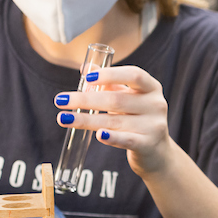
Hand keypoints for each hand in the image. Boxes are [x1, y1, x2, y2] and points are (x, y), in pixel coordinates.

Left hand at [55, 66, 174, 177]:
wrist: (156, 149)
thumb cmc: (137, 117)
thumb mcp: (127, 97)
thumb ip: (108, 82)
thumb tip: (86, 68)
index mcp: (151, 87)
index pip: (134, 75)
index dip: (110, 75)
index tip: (87, 78)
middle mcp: (155, 104)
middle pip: (117, 99)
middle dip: (85, 99)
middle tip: (60, 100)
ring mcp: (153, 125)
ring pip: (115, 120)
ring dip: (86, 120)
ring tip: (64, 118)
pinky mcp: (147, 144)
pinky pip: (126, 140)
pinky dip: (112, 138)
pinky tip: (98, 135)